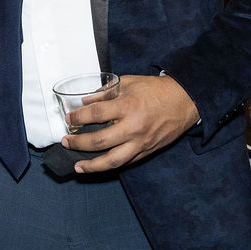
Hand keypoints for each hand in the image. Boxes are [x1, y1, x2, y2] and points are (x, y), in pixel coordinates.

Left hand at [61, 74, 199, 173]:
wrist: (184, 101)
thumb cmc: (156, 90)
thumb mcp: (129, 83)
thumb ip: (105, 92)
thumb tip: (85, 102)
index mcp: (128, 106)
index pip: (96, 114)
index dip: (78, 118)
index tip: (68, 119)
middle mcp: (133, 127)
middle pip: (99, 141)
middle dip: (78, 143)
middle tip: (66, 142)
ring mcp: (141, 143)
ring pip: (112, 161)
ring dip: (92, 166)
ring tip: (78, 167)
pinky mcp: (147, 152)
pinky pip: (126, 163)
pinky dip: (110, 166)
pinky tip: (98, 166)